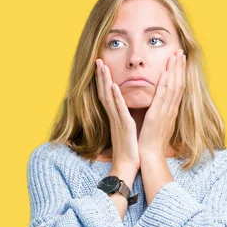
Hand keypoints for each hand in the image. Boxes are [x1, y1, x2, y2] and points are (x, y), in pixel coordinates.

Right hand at [95, 58, 139, 173]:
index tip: (102, 67)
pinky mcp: (124, 126)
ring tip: (102, 67)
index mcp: (115, 117)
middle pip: (104, 92)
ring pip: (109, 97)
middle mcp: (114, 116)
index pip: (107, 95)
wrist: (128, 166)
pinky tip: (113, 86)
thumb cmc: (128, 150)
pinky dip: (115, 97)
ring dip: (105, 81)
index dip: (103, 81)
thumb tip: (125, 112)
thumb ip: (123, 119)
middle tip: (98, 60)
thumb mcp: (125, 131)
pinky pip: (118, 109)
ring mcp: (118, 120)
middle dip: (101, 76)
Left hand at [138, 49, 185, 158]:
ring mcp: (165, 113)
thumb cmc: (151, 142)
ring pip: (173, 88)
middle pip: (178, 84)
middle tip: (180, 51)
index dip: (179, 73)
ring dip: (174, 71)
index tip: (179, 59)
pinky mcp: (156, 117)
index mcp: (170, 111)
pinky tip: (163, 74)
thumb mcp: (157, 123)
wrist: (150, 156)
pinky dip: (163, 85)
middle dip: (179, 67)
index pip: (177, 88)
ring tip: (175, 56)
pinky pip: (161, 99)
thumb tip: (158, 104)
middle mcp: (170, 110)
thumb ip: (159, 112)